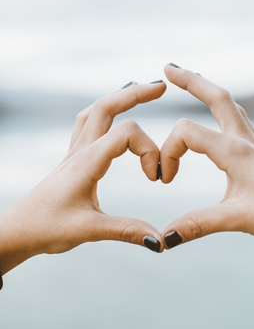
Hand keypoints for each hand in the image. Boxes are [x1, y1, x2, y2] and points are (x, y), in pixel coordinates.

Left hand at [0, 80, 165, 274]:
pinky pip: (89, 124)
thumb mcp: (88, 231)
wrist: (18, 230)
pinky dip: (106, 112)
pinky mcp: (73, 159)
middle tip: (161, 87)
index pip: (126, 133)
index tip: (155, 179)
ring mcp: (74, 152)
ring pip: (95, 111)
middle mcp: (80, 151)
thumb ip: (126, 231)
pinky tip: (114, 115)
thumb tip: (160, 240)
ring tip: (140, 91)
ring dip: (119, 98)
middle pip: (106, 106)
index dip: (150, 150)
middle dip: (135, 94)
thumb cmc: (46, 228)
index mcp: (86, 162)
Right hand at [160, 64, 253, 258]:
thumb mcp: (236, 218)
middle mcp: (244, 140)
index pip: (186, 133)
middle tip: (168, 69)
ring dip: (207, 91)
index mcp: (234, 150)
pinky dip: (222, 111)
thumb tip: (164, 239)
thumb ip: (197, 224)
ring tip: (191, 81)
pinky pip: (237, 121)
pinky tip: (219, 120)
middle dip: (190, 81)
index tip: (166, 181)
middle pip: (216, 96)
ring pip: (229, 106)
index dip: (167, 153)